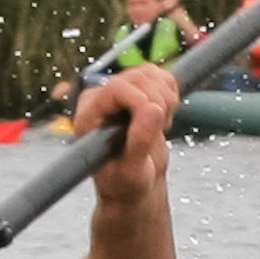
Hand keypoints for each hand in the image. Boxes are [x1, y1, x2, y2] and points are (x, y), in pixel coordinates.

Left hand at [75, 64, 177, 202]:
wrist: (133, 184)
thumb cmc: (124, 184)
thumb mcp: (132, 170)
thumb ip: (139, 141)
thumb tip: (153, 110)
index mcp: (88, 116)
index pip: (116, 88)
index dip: (141, 100)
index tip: (156, 120)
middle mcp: (100, 99)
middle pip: (137, 77)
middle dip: (158, 102)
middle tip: (160, 130)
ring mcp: (119, 93)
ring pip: (151, 74)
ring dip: (166, 98)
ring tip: (160, 126)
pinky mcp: (137, 91)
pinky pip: (161, 76)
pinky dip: (171, 93)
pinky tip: (164, 116)